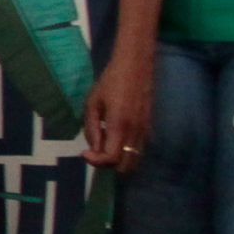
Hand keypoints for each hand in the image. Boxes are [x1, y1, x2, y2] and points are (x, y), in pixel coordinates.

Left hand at [83, 44, 152, 171]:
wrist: (136, 67)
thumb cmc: (110, 82)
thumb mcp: (92, 103)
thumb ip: (92, 129)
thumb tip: (94, 149)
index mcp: (120, 126)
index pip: (111, 158)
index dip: (96, 161)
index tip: (84, 153)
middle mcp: (136, 133)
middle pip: (125, 166)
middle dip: (107, 164)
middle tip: (94, 152)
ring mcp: (145, 131)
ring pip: (134, 160)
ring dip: (117, 159)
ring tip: (103, 145)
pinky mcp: (149, 128)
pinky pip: (139, 150)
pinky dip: (126, 152)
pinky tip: (114, 138)